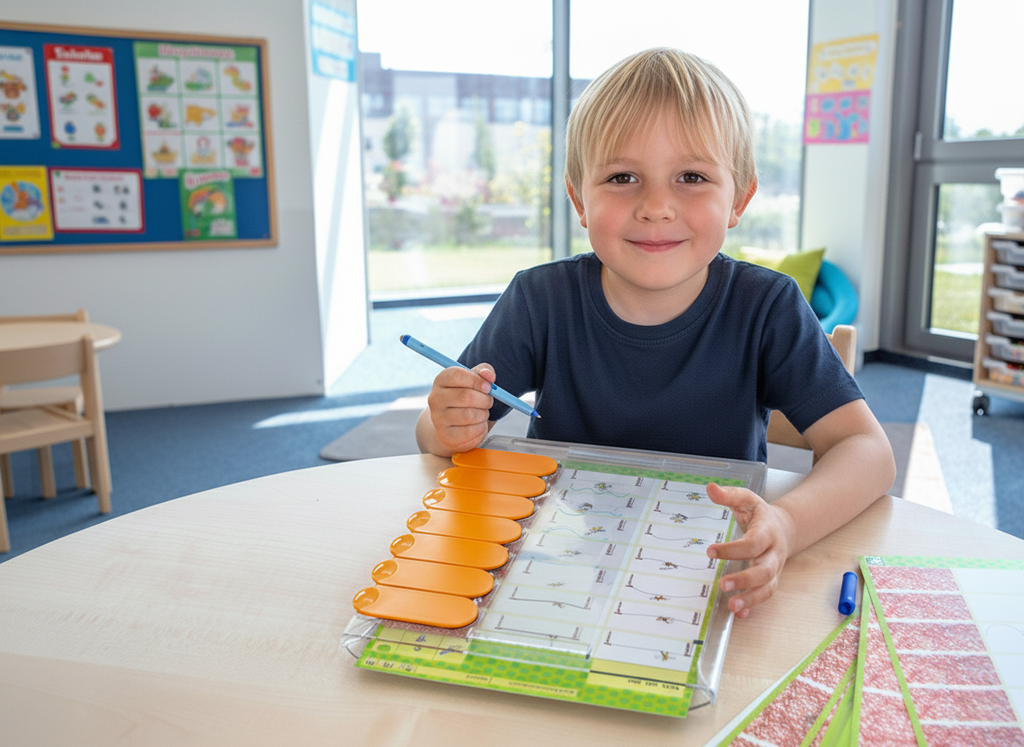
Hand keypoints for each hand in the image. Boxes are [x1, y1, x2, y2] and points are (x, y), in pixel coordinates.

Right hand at [423, 363, 495, 454]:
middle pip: (465, 396)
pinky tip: (478, 426)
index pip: (457, 375)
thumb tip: (489, 375)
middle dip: (484, 400)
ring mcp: (437, 418)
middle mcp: (435, 398)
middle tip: (489, 402)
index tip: (488, 387)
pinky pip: (470, 432)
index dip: (476, 380)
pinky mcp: (445, 435)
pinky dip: (481, 429)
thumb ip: (484, 372)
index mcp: (441, 380)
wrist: (454, 425)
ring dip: (483, 415)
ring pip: (469, 415)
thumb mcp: (475, 381)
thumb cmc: (468, 399)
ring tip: (482, 414)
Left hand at [705, 483, 794, 618]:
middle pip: (765, 570)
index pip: (753, 543)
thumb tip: (710, 488)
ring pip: (768, 588)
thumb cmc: (760, 514)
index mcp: (767, 532)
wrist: (785, 528)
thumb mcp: (746, 500)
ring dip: (751, 598)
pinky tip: (739, 614)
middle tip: (722, 584)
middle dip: (745, 579)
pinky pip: (765, 596)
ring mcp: (774, 569)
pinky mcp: (770, 580)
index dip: (732, 549)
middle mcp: (773, 554)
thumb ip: (729, 495)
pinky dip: (753, 606)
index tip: (710, 551)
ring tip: (731, 607)